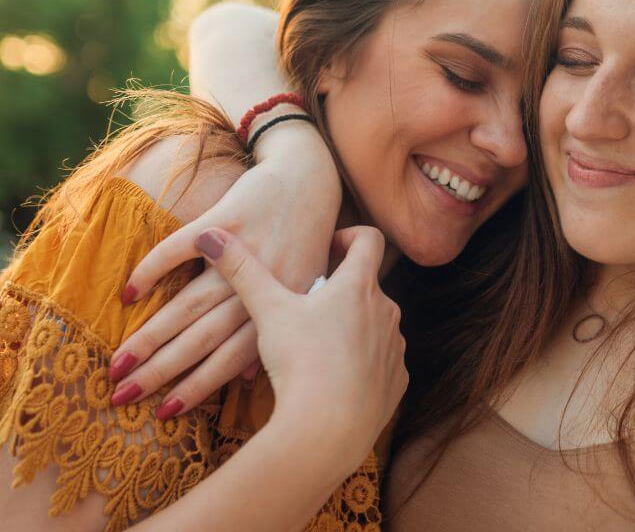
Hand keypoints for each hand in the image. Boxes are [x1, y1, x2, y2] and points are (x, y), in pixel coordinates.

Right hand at [110, 124, 341, 414]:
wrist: (309, 179)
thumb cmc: (307, 240)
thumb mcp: (304, 289)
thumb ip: (278, 329)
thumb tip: (249, 377)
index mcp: (287, 306)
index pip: (234, 357)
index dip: (199, 385)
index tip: (165, 413)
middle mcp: (265, 283)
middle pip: (204, 337)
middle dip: (162, 370)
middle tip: (122, 396)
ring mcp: (244, 250)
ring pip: (189, 303)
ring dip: (150, 336)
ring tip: (118, 362)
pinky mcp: (226, 218)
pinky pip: (180, 250)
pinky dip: (153, 270)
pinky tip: (128, 293)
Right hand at [196, 225, 407, 462]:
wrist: (329, 428)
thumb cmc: (300, 362)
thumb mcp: (268, 311)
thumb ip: (242, 270)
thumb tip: (209, 234)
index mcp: (360, 286)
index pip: (369, 239)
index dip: (348, 237)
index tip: (326, 249)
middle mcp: (387, 311)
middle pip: (366, 286)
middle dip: (337, 291)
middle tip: (304, 307)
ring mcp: (395, 347)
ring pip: (374, 325)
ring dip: (349, 328)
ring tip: (314, 347)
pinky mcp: (397, 380)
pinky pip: (381, 361)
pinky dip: (360, 363)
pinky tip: (332, 379)